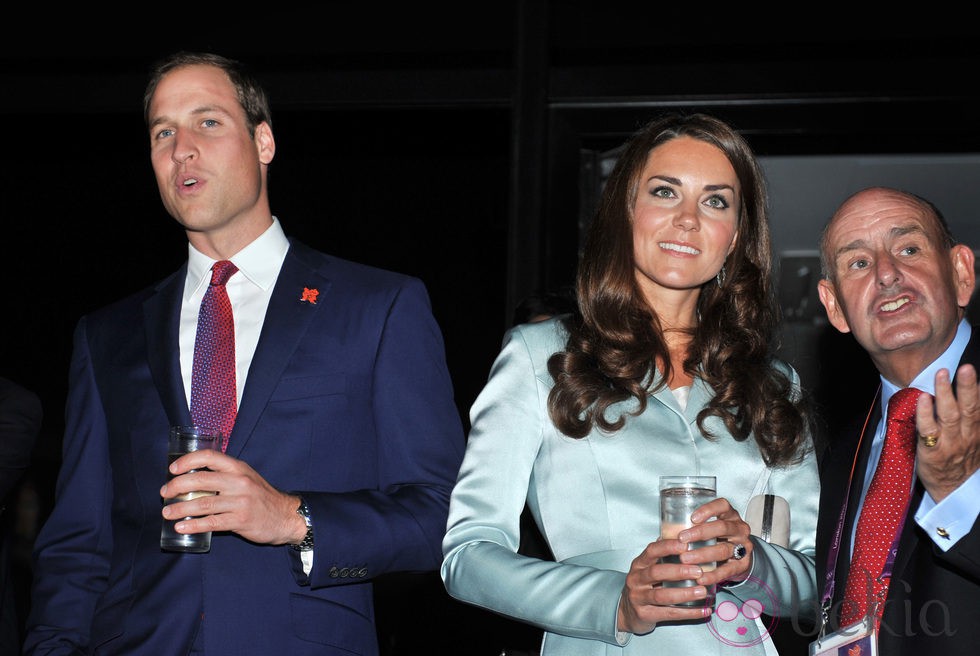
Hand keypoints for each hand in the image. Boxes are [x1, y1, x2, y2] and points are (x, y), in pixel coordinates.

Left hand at [160, 449, 306, 545]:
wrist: (285, 516)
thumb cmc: (261, 497)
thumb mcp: (246, 478)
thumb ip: (224, 476)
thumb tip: (192, 480)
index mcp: (238, 468)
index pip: (209, 456)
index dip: (187, 461)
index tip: (173, 469)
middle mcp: (239, 481)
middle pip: (201, 480)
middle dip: (177, 486)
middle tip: (164, 494)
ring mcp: (240, 501)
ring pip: (203, 503)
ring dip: (180, 508)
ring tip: (167, 512)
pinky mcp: (240, 520)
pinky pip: (211, 523)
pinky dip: (193, 525)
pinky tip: (181, 527)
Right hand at [617, 497, 753, 634]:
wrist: (627, 611)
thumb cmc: (644, 585)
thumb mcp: (648, 567)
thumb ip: (662, 554)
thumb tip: (682, 533)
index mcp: (640, 564)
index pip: (651, 551)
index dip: (668, 547)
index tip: (685, 544)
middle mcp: (637, 579)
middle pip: (656, 573)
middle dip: (678, 571)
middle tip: (698, 571)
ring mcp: (639, 597)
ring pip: (662, 595)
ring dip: (684, 593)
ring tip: (702, 591)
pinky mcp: (645, 614)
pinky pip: (669, 614)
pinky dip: (688, 613)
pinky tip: (703, 610)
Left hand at [681, 497, 753, 587]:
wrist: (738, 557)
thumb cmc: (717, 538)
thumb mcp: (709, 527)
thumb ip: (692, 528)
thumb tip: (663, 535)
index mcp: (729, 515)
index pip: (723, 506)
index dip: (708, 510)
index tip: (692, 517)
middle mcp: (739, 528)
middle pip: (722, 527)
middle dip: (700, 533)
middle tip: (682, 539)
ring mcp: (743, 546)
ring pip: (724, 549)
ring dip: (703, 554)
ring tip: (685, 559)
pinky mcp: (743, 564)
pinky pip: (728, 570)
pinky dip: (713, 575)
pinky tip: (700, 578)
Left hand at [915, 364, 979, 501]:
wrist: (953, 492)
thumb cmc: (961, 461)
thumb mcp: (975, 440)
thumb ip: (975, 419)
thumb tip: (974, 394)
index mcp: (977, 433)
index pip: (979, 408)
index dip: (976, 389)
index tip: (971, 370)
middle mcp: (966, 437)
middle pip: (969, 409)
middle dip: (967, 387)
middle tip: (965, 368)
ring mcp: (949, 444)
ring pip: (950, 416)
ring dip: (946, 393)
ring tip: (942, 375)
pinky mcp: (932, 453)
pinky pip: (928, 431)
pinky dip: (925, 414)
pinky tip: (923, 400)